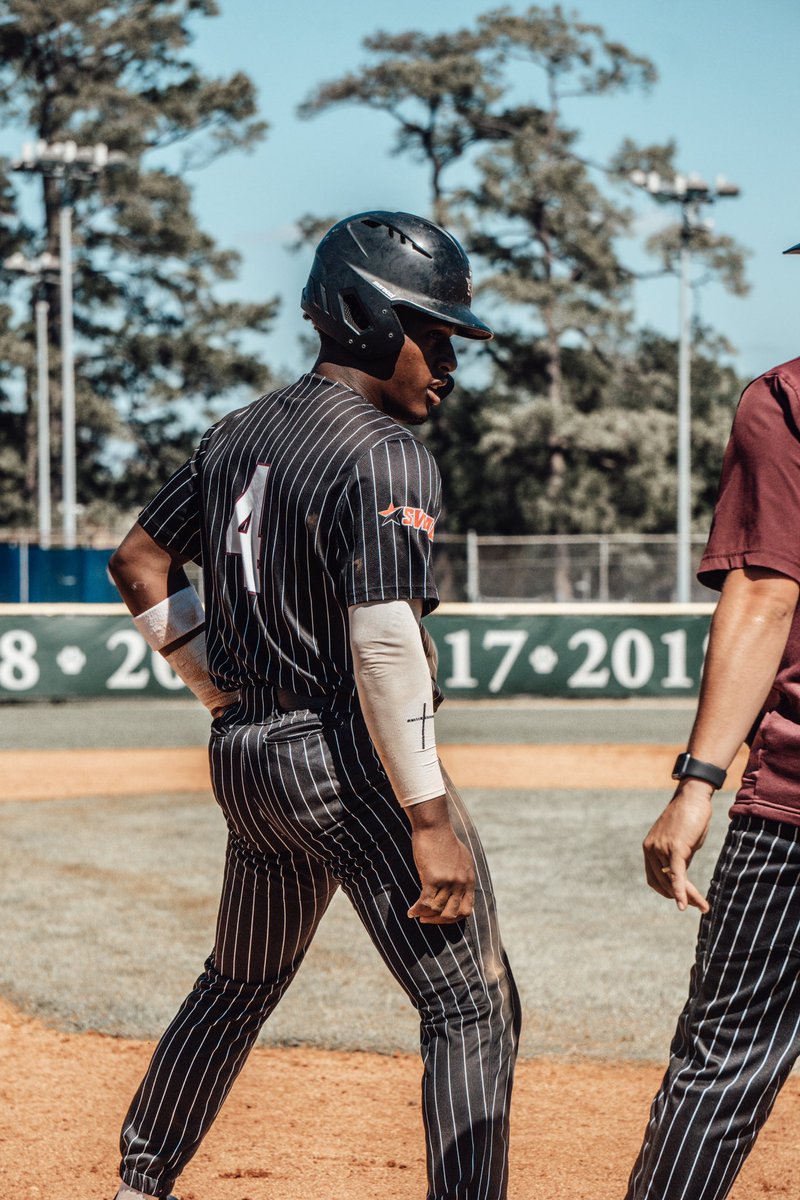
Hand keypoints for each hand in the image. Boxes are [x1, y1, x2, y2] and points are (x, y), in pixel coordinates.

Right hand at [406, 797, 475, 923]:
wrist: (434, 826)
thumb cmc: (444, 839)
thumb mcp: (461, 858)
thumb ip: (461, 874)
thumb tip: (457, 887)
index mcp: (469, 879)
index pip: (466, 910)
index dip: (453, 918)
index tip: (441, 918)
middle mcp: (460, 883)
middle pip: (452, 914)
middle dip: (438, 921)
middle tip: (427, 919)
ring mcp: (448, 881)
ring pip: (437, 909)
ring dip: (425, 915)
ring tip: (416, 914)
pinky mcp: (433, 878)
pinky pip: (425, 902)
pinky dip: (417, 909)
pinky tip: (410, 911)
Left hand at [643, 780, 712, 912]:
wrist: (693, 797)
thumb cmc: (689, 818)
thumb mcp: (680, 842)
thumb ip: (677, 860)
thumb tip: (681, 878)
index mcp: (649, 848)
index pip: (655, 879)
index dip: (669, 893)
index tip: (683, 901)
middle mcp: (651, 849)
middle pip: (664, 883)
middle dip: (682, 898)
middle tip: (699, 907)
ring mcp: (662, 848)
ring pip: (673, 880)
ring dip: (688, 897)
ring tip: (703, 907)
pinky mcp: (676, 847)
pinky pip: (677, 873)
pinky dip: (681, 891)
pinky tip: (685, 904)